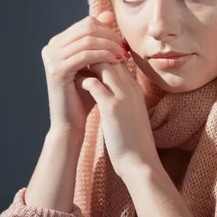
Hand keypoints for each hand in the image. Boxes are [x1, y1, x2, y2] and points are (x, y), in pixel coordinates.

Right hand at [41, 11, 127, 134]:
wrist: (71, 122)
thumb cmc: (86, 94)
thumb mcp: (95, 63)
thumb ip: (100, 39)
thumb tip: (108, 14)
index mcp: (58, 42)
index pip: (86, 23)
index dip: (107, 29)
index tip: (122, 42)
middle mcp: (51, 47)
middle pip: (87, 28)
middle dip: (110, 36)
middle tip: (124, 48)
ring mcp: (51, 58)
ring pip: (87, 40)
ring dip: (109, 45)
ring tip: (123, 55)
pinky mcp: (56, 70)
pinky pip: (85, 55)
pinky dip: (104, 55)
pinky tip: (117, 61)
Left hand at [82, 60, 163, 179]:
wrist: (140, 162)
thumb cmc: (133, 142)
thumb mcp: (131, 114)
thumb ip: (123, 101)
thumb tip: (108, 95)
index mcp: (135, 90)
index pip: (119, 61)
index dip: (103, 56)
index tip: (89, 58)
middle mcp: (131, 88)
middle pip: (112, 57)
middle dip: (95, 54)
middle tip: (79, 57)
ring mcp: (123, 96)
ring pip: (104, 65)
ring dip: (88, 64)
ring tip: (76, 67)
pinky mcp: (112, 107)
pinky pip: (94, 83)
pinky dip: (84, 80)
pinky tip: (76, 84)